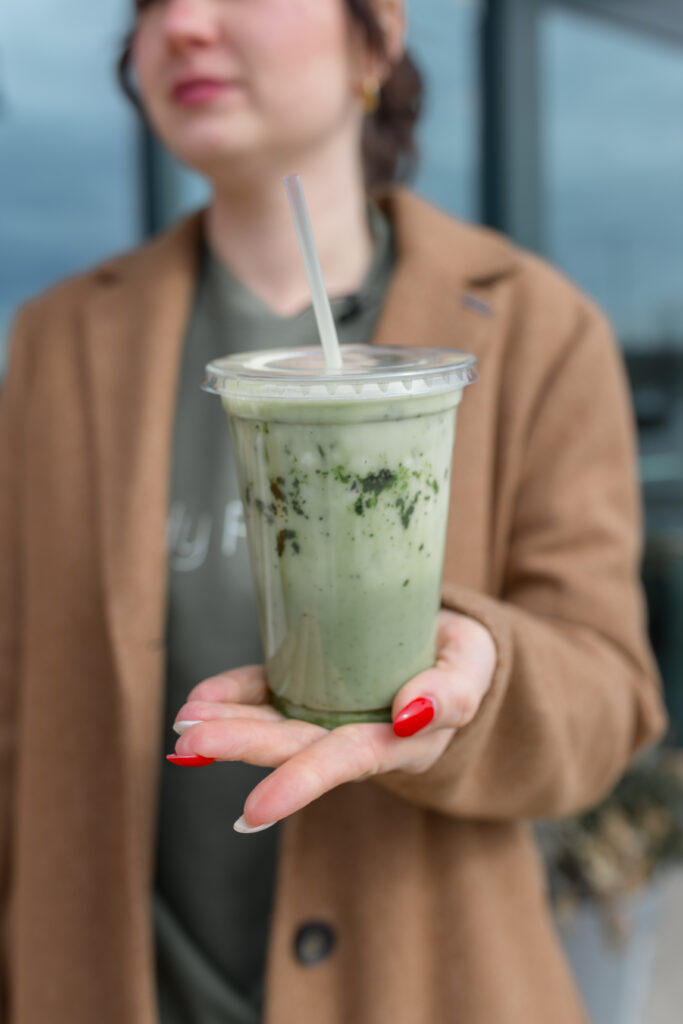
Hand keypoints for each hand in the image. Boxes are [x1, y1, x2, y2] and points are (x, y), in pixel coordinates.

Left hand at [169, 609, 496, 830]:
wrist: (447, 648)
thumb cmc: (462, 663)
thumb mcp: (472, 672)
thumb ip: (451, 694)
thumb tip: (409, 713)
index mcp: (400, 742)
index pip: (346, 761)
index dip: (301, 781)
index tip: (256, 809)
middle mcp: (356, 737)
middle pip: (296, 746)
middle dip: (242, 747)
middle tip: (190, 745)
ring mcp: (328, 714)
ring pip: (274, 725)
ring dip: (226, 727)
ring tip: (183, 728)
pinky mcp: (310, 686)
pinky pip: (267, 693)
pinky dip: (232, 695)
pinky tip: (199, 699)